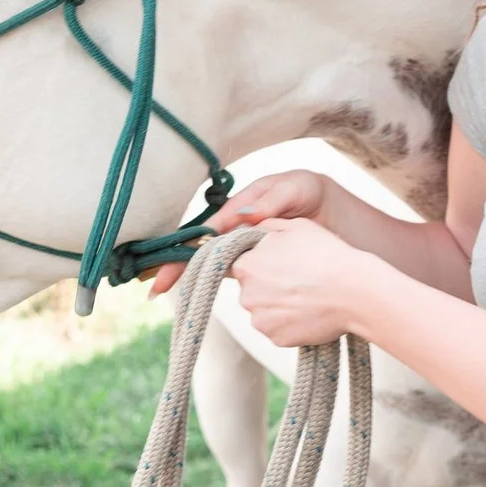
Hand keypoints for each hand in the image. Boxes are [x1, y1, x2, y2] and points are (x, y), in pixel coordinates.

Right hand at [147, 170, 331, 295]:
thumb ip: (271, 201)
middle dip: (175, 268)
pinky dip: (219, 282)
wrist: (333, 210)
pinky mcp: (256, 260)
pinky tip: (204, 297)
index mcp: (238, 209)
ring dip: (193, 278)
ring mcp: (244, 246)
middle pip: (201, 250)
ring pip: (214, 264)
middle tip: (153, 290)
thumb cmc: (309, 192)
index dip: (184, 249)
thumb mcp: (295, 189)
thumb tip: (244, 215)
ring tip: (161, 292)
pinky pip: (233, 272)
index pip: (205, 231)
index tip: (164, 267)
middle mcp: (235, 228)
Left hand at [226, 217, 374, 346]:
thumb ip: (266, 226)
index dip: (258, 264)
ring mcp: (261, 320)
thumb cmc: (327, 256)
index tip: (275, 265)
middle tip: (297, 279)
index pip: (238, 265)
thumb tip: (251, 228)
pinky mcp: (277, 338)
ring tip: (307, 296)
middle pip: (250, 289)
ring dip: (278, 305)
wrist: (354, 291)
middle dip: (268, 285)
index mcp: (246, 265)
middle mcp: (246, 295)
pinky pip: (278, 329)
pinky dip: (290, 323)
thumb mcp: (296, 226)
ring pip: (264, 311)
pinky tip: (309, 311)